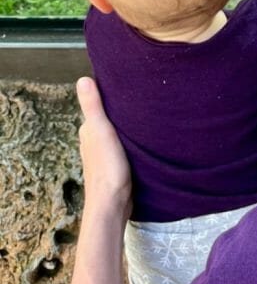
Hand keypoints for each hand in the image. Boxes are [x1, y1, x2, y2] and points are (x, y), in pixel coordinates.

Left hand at [76, 77, 131, 222]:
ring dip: (128, 127)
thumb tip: (83, 78)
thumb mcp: (101, 131)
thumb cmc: (106, 167)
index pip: (100, 106)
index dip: (112, 95)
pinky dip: (131, 140)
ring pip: (117, 133)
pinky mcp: (115, 166)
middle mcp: (92, 141)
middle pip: (108, 119)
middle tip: (143, 97)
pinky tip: (143, 139)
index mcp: (88, 130)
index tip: (129, 83)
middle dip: (122, 110)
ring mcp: (104, 155)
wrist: (113, 205)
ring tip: (147, 114)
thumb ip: (93, 107)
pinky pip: (124, 146)